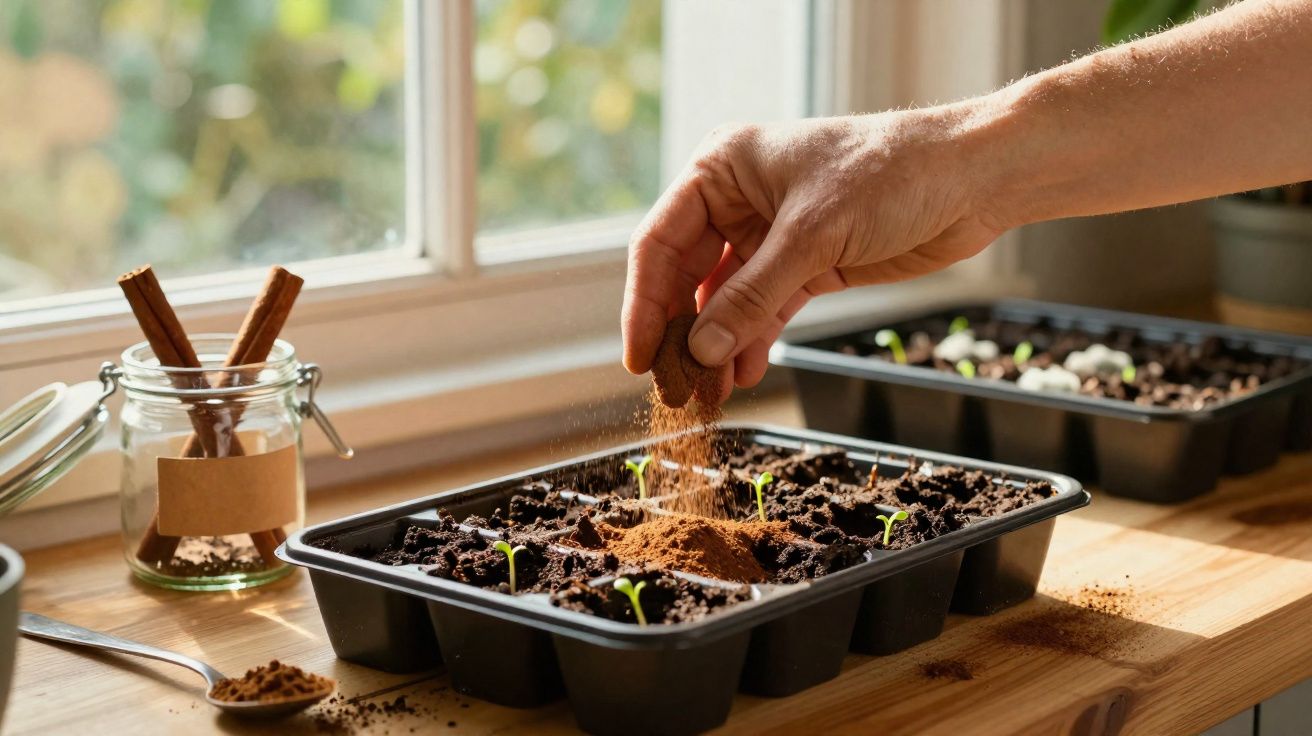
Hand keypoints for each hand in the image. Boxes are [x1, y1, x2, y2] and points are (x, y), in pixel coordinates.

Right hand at [621, 105, 1008, 397]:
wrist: (972, 178)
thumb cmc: (891, 173)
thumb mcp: (812, 235)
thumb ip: (752, 297)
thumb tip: (703, 350)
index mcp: (722, 168)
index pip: (661, 241)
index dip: (644, 302)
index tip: (639, 357)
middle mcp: (738, 199)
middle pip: (688, 276)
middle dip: (682, 333)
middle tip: (673, 386)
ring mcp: (771, 234)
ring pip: (726, 300)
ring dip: (718, 347)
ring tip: (708, 394)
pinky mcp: (806, 264)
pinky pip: (764, 311)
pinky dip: (753, 343)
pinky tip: (743, 375)